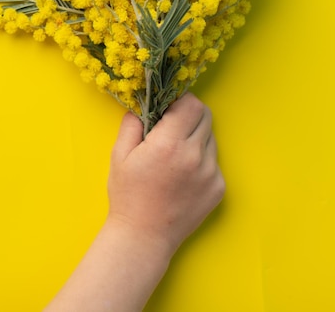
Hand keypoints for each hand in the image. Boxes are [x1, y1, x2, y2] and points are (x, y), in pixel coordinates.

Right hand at [107, 93, 224, 257]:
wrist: (144, 237)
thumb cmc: (128, 196)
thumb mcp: (119, 155)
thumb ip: (132, 123)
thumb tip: (142, 104)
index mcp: (169, 144)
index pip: (191, 104)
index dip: (180, 100)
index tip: (169, 106)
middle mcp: (194, 155)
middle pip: (205, 116)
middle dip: (189, 114)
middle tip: (173, 125)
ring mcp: (210, 173)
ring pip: (210, 137)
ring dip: (196, 136)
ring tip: (176, 153)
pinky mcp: (219, 188)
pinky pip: (214, 160)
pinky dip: (201, 159)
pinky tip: (183, 173)